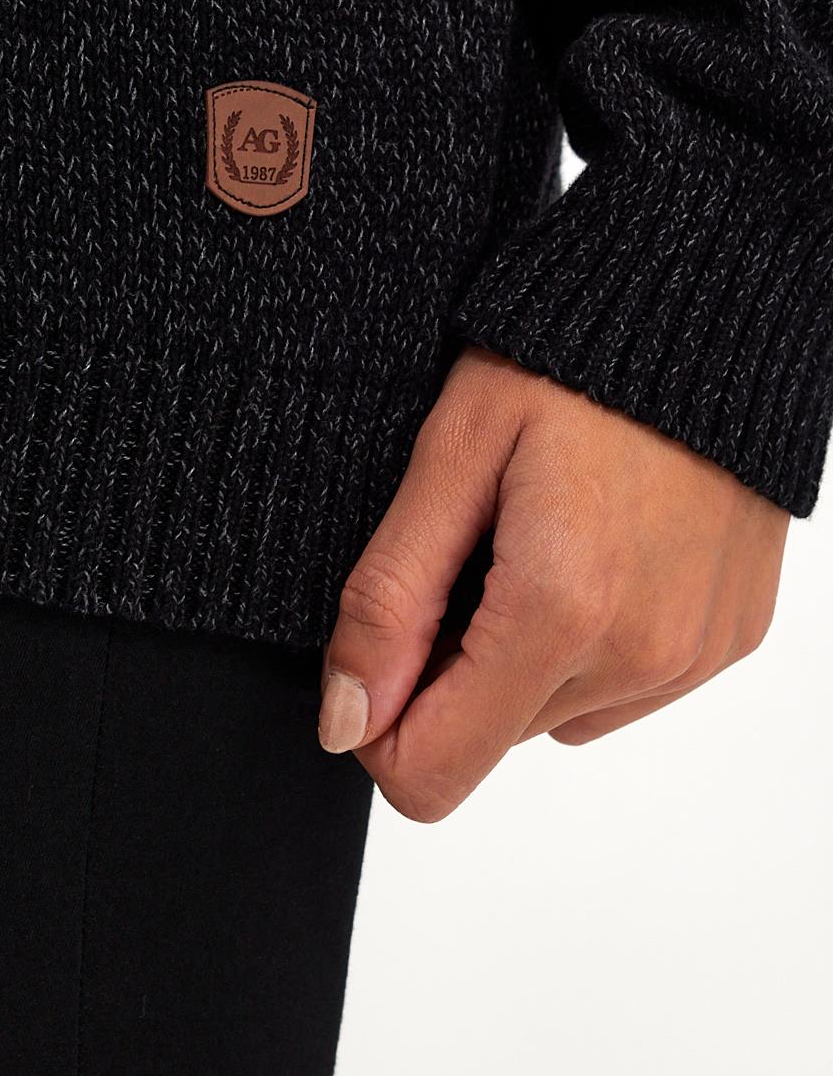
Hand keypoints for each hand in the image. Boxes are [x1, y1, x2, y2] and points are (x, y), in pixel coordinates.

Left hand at [318, 345, 789, 820]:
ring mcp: (695, 655)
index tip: (386, 630)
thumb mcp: (451, 453)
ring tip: (541, 530)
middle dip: (456, 660)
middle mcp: (641, 655)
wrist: (706, 304)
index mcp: (560, 612)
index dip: (378, 717)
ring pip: (554, 714)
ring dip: (524, 647)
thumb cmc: (567, 358)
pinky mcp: (731, 639)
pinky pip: (626, 685)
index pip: (431, 773)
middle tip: (476, 541)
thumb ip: (390, 596)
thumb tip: (347, 718)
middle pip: (491, 739)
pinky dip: (592, 636)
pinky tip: (596, 543)